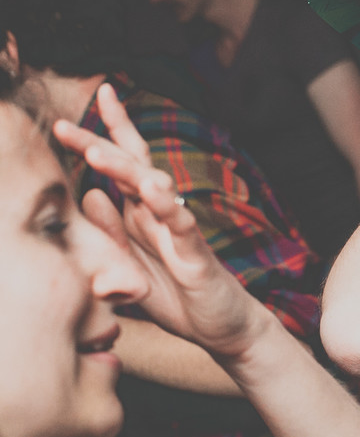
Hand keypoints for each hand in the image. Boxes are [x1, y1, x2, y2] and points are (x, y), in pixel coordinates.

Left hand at [54, 83, 271, 358]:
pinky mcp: (196, 254)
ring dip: (124, 170)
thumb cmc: (174, 294)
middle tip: (63, 126)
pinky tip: (151, 190)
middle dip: (98, 143)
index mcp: (140, 214)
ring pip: (154, 190)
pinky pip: (182, 225)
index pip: (123, 165)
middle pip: (132, 168)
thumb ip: (110, 234)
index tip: (78, 109)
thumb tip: (90, 195)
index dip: (105, 133)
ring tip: (95, 153)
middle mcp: (159, 214)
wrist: (219, 326)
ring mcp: (179, 231)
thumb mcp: (128, 266)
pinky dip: (167, 206)